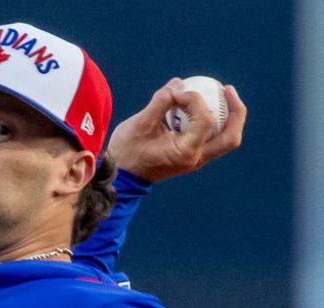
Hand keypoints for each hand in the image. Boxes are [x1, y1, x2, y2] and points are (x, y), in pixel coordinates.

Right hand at [106, 78, 246, 182]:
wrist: (121, 176)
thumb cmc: (127, 151)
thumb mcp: (140, 124)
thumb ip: (161, 101)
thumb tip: (178, 83)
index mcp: (185, 152)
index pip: (203, 120)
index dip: (194, 100)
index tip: (176, 93)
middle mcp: (196, 159)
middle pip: (231, 137)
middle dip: (235, 111)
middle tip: (227, 89)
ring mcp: (196, 160)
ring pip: (226, 139)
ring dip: (229, 117)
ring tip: (222, 95)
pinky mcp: (192, 157)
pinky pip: (213, 138)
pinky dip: (215, 122)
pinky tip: (205, 106)